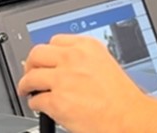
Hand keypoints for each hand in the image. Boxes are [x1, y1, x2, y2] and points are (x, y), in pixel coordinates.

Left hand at [17, 35, 156, 132]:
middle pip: (37, 54)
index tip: (45, 60)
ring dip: (27, 85)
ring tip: (28, 90)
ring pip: (30, 77)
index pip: (55, 41)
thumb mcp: (105, 64)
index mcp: (87, 46)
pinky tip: (41, 106)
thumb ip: (83, 60)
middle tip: (30, 73)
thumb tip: (64, 64)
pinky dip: (35, 104)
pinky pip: (36, 100)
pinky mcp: (57, 101)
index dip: (48, 53)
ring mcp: (63, 79)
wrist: (129, 116)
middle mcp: (73, 58)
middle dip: (30, 65)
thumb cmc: (122, 97)